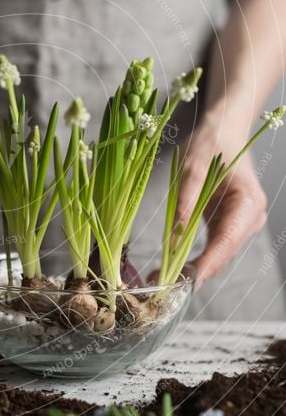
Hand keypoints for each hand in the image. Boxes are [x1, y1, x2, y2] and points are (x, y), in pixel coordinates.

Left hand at [175, 114, 266, 286]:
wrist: (223, 132)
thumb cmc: (210, 144)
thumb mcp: (192, 164)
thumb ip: (186, 196)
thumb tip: (177, 229)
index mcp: (247, 202)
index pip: (226, 241)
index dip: (206, 263)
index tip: (185, 280)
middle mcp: (251, 217)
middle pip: (224, 253)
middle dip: (197, 271)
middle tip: (164, 283)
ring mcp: (244, 223)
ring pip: (219, 255)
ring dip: (195, 268)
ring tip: (165, 277)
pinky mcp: (231, 225)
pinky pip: (215, 247)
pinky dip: (197, 258)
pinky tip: (176, 268)